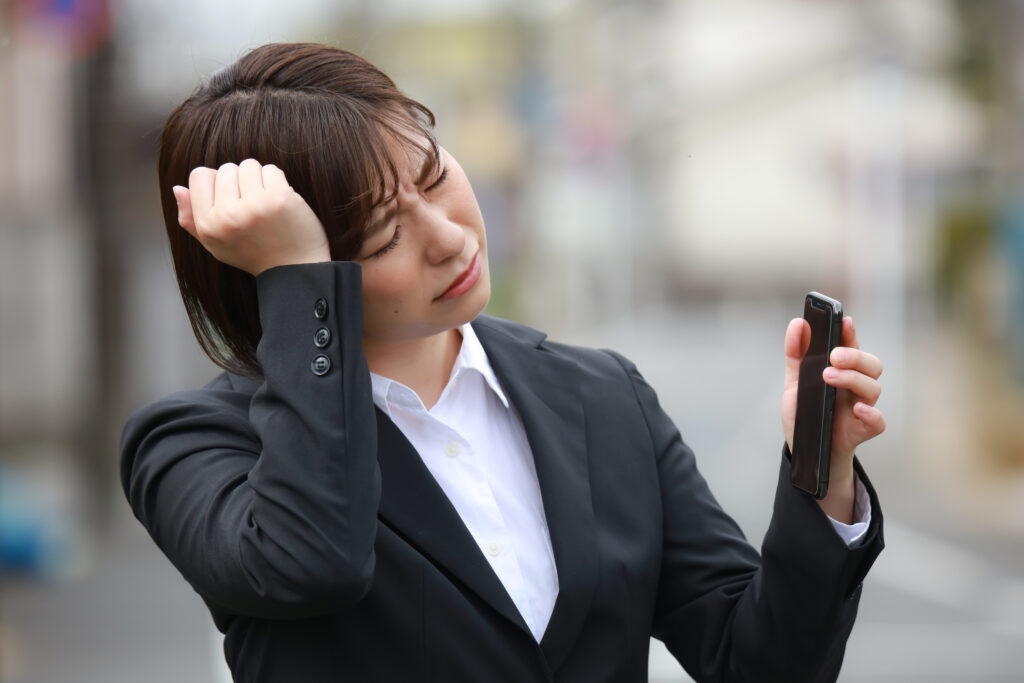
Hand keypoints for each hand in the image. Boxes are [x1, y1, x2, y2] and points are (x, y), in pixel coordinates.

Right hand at [172, 159, 329, 275]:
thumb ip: (191, 218)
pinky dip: (276, 181)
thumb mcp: (214, 244)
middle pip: (225, 168)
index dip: (215, 182)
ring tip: (264, 201)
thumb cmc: (253, 254)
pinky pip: (271, 169)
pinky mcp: (280, 198)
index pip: (199, 175)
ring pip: (248, 165)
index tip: (230, 198)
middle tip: (251, 205)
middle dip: (239, 181)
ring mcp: (255, 205)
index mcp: (208, 225)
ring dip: (258, 178)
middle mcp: (228, 215)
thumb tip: (177, 188)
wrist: (295, 269)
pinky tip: (279, 200)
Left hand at [781, 316, 885, 519]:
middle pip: (871, 365)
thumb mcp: (795, 383)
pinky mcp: (862, 431)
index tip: (844, 320)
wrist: (804, 450)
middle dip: (855, 356)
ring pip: (874, 388)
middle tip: (833, 356)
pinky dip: (871, 414)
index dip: (851, 333)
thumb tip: (798, 324)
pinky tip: (856, 408)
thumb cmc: (806, 413)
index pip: (852, 346)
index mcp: (842, 371)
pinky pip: (877, 421)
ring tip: (828, 377)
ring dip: (853, 379)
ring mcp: (861, 408)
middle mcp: (855, 387)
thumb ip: (796, 354)